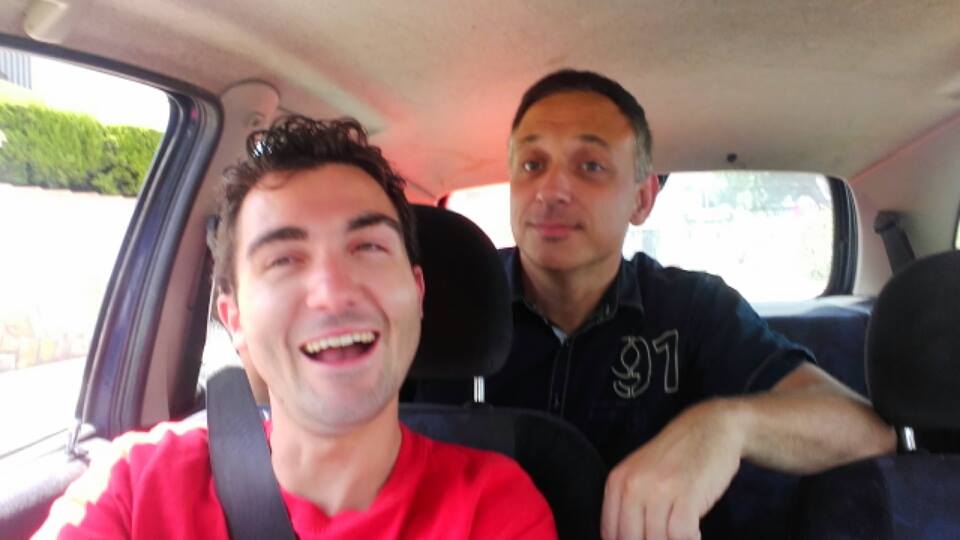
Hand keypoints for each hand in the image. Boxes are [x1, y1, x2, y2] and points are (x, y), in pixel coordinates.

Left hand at [601, 399, 744, 539]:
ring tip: (681, 534)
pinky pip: (681, 534)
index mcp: (617, 481)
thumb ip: (629, 502)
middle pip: (631, 539)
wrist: (711, 426)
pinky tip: (694, 534)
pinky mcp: (686, 493)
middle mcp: (633, 485)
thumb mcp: (642, 472)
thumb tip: (624, 538)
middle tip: (665, 538)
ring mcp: (659, 489)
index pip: (610, 532)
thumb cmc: (678, 455)